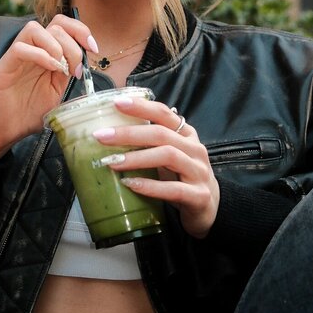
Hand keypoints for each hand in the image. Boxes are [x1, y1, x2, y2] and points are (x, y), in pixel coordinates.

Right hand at [0, 16, 96, 162]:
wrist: (7, 133)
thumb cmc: (30, 113)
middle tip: (75, 68)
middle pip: (54, 24)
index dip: (81, 31)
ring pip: (34, 29)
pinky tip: (51, 69)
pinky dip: (40, 55)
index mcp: (45, 53)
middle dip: (72, 43)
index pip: (62, 25)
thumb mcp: (57, 90)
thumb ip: (68, 72)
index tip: (93, 48)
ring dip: (55, 45)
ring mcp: (15, 57)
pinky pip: (19, 49)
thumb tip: (85, 62)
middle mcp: (30, 50)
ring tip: (61, 67)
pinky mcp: (2, 68)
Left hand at [92, 96, 218, 238]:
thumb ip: (149, 144)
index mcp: (186, 136)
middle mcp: (194, 149)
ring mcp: (198, 172)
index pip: (164, 114)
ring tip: (111, 162)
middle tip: (102, 136)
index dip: (141, 107)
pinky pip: (173, 189)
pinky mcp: (198, 196)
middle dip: (129, 133)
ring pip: (168, 156)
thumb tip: (110, 134)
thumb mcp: (169, 156)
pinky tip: (130, 184)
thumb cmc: (182, 179)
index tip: (117, 102)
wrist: (210, 209)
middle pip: (162, 134)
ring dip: (137, 158)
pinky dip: (150, 186)